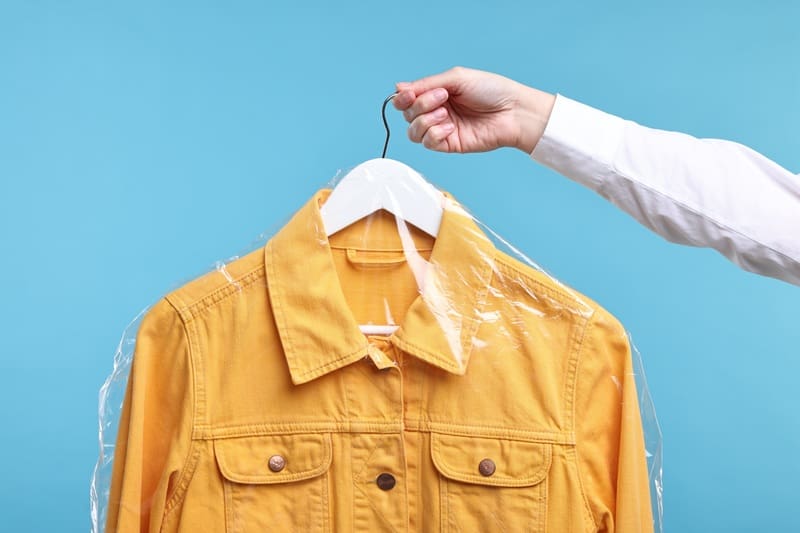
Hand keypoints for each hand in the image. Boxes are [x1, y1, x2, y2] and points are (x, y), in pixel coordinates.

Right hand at [393, 66, 555, 153]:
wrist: (513, 111)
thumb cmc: (492, 90)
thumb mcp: (456, 78)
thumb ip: (426, 84)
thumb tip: (398, 88)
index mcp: (437, 93)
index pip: (407, 99)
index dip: (403, 98)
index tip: (408, 94)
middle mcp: (437, 111)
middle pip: (408, 114)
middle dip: (420, 105)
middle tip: (442, 98)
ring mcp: (442, 129)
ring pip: (413, 131)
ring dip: (424, 120)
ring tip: (444, 113)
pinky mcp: (449, 145)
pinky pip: (428, 143)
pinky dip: (434, 133)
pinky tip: (449, 127)